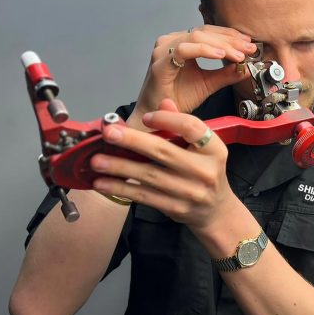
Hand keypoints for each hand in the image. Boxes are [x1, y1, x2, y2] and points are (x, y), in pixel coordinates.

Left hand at [91, 99, 240, 229]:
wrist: (216, 210)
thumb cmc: (205, 172)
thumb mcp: (202, 148)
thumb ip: (182, 125)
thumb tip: (162, 104)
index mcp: (213, 149)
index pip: (191, 128)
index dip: (167, 120)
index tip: (145, 117)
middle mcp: (204, 170)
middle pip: (164, 151)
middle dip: (132, 141)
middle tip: (108, 133)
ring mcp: (189, 192)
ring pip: (148, 175)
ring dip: (119, 167)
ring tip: (96, 160)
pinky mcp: (175, 208)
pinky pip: (143, 195)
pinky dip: (121, 188)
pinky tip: (102, 182)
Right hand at [129, 26, 256, 127]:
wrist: (159, 118)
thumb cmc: (177, 99)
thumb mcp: (208, 84)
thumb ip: (226, 74)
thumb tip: (246, 68)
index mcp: (182, 43)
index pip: (209, 32)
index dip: (231, 36)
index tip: (250, 45)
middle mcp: (171, 42)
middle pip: (205, 32)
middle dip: (230, 40)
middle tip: (249, 49)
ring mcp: (164, 51)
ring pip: (196, 37)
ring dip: (221, 45)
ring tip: (238, 54)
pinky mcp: (160, 63)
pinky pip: (184, 50)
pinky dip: (204, 51)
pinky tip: (220, 55)